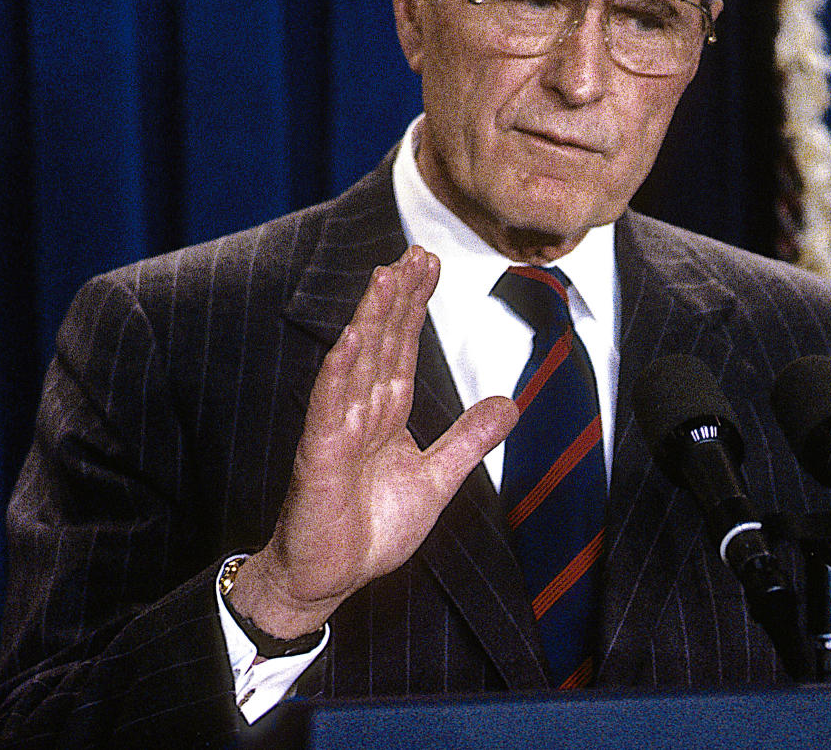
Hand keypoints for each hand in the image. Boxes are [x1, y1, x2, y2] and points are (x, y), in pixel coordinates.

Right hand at [227, 245, 518, 637]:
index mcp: (387, 413)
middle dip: (399, 295)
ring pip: (359, 360)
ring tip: (386, 274)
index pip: (403, 346)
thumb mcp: (437, 479)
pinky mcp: (321, 454)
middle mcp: (362, 410)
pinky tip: (352, 336)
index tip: (429, 264)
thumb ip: (469, 439)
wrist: (331, 579)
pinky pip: (331, 405)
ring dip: (373, 316)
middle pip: (384, 341)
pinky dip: (341, 370)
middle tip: (415, 250)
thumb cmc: (371, 530)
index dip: (416, 304)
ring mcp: (338, 428)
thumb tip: (509, 402)